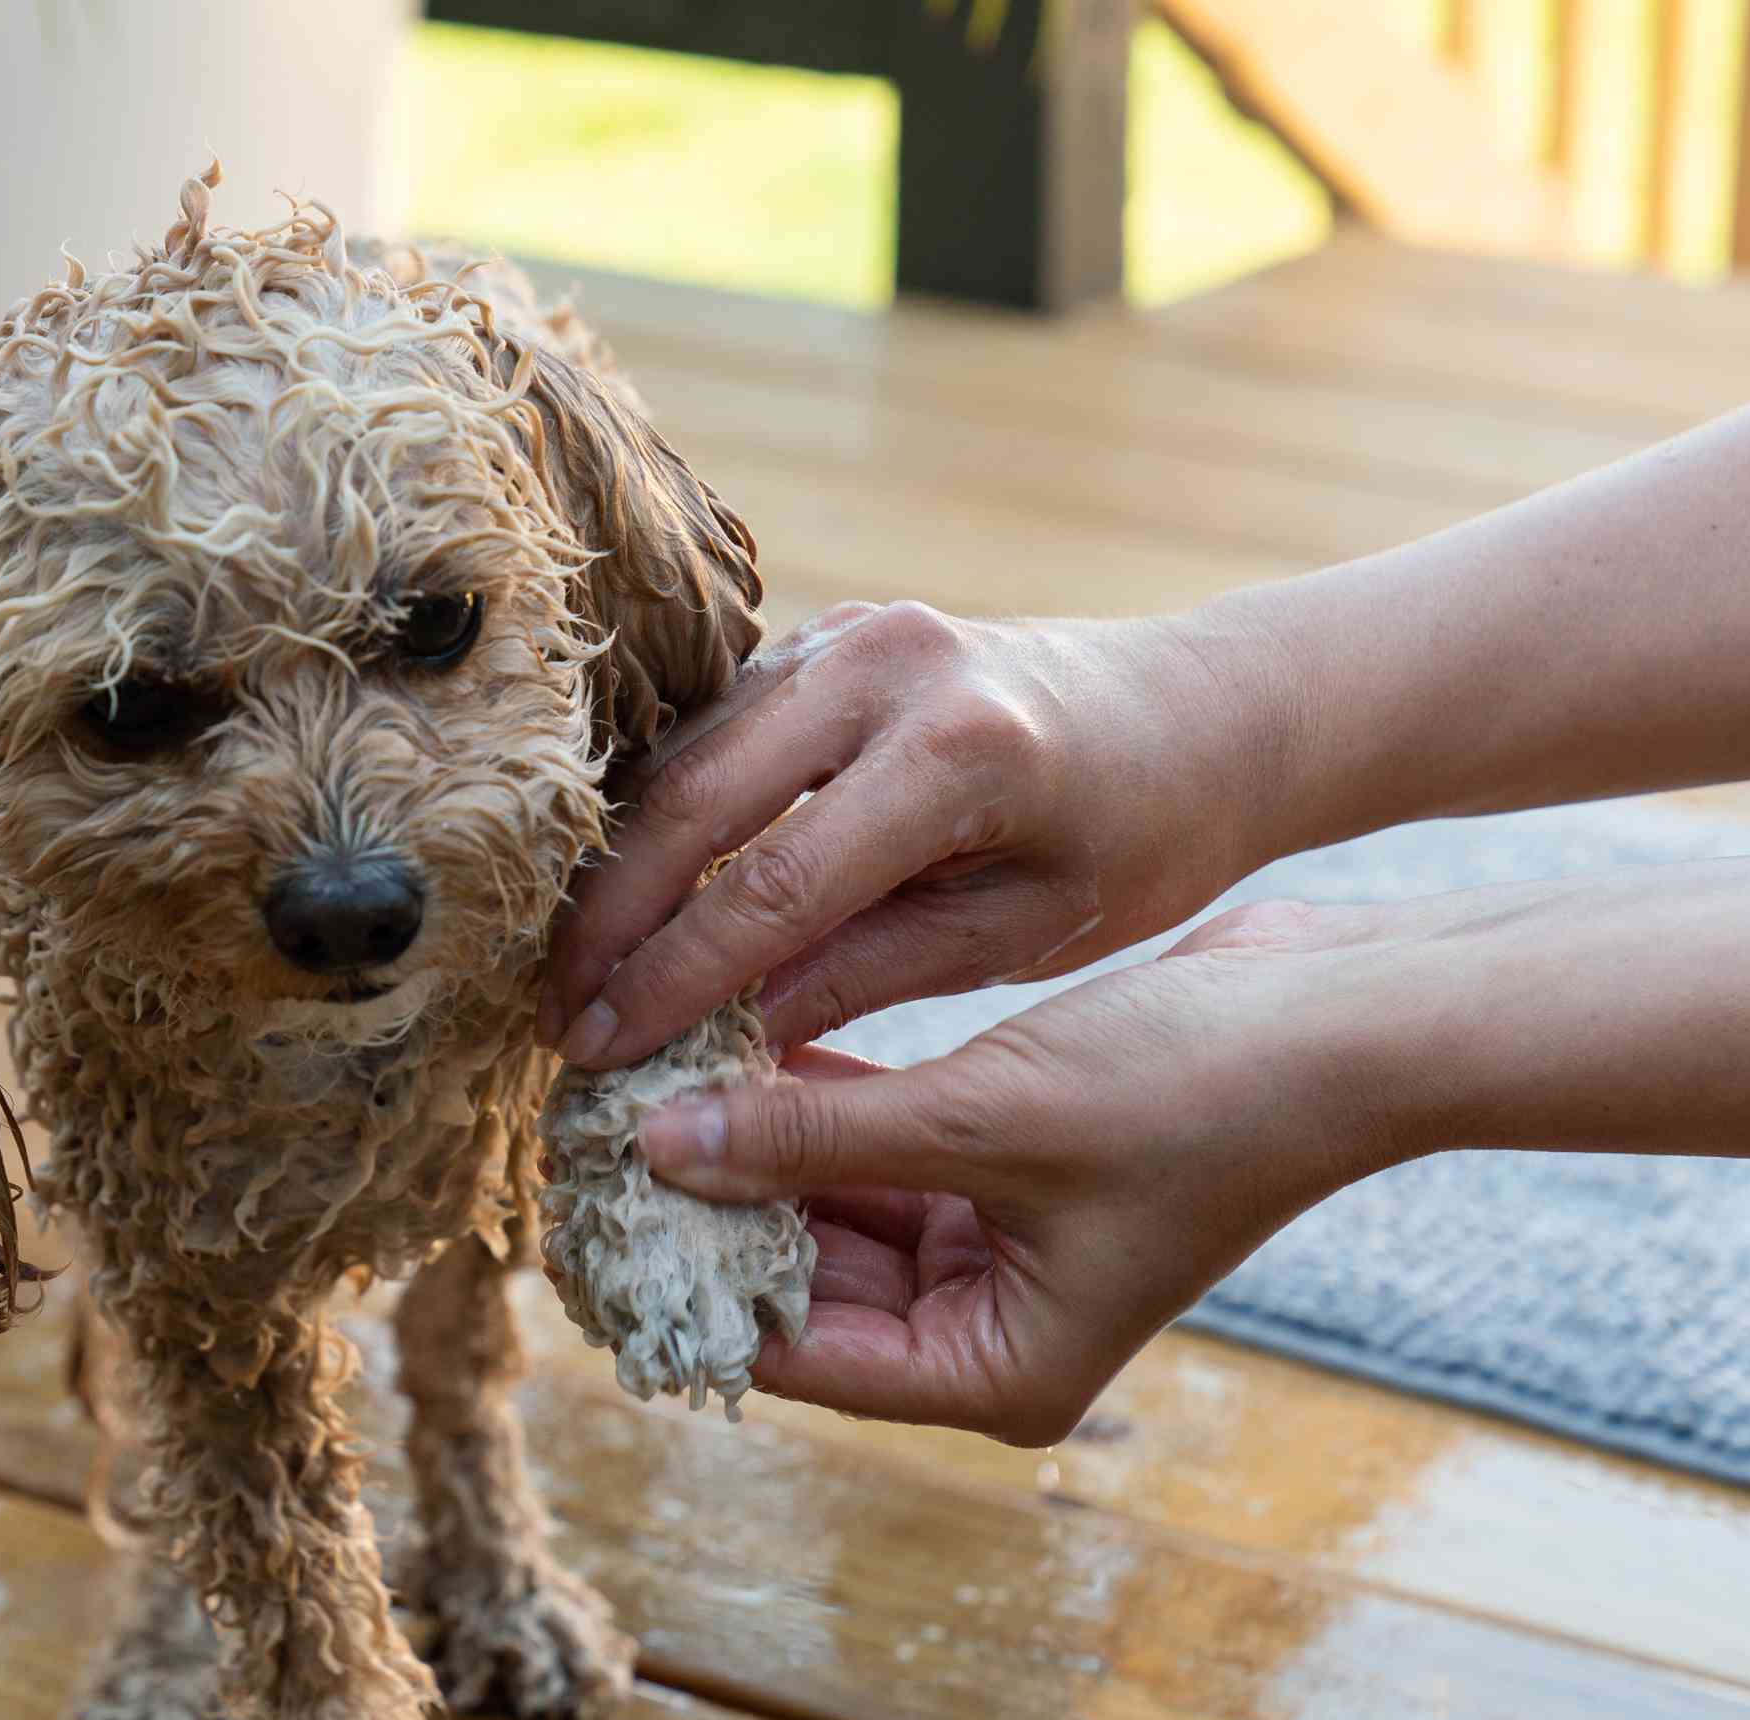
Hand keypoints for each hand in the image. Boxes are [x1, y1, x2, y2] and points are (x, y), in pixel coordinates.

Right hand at [541, 599, 1297, 1069]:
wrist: (1196, 713)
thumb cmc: (1131, 840)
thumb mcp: (1018, 935)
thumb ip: (865, 974)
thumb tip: (719, 1043)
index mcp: (960, 750)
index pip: (773, 885)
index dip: (672, 981)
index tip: (599, 1055)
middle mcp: (889, 665)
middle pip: (694, 806)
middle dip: (612, 926)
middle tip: (553, 1023)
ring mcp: (847, 633)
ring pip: (683, 760)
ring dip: (618, 875)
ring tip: (572, 978)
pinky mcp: (823, 634)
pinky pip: (711, 732)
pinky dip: (659, 819)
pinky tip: (622, 902)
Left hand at [634, 898, 1406, 1445]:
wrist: (1347, 1019)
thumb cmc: (1194, 1093)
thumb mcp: (977, 1118)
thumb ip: (808, 1135)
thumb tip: (658, 1146)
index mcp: (991, 1376)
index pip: (792, 1353)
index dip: (688, 1284)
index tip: (584, 1220)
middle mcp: (985, 1334)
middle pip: (801, 1284)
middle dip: (707, 1207)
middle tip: (592, 1133)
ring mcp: (995, 1255)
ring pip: (827, 1208)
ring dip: (750, 1144)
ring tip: (642, 1075)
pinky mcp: (1001, 1171)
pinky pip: (873, 1150)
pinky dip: (814, 1102)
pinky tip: (732, 1037)